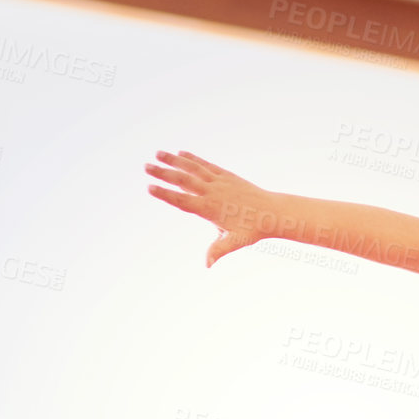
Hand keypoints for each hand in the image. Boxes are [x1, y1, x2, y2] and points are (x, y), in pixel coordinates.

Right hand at [145, 150, 276, 266]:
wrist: (273, 212)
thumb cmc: (253, 229)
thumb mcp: (235, 241)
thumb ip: (218, 250)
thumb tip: (207, 265)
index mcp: (210, 209)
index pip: (182, 201)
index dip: (165, 194)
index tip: (149, 187)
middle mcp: (212, 192)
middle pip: (183, 181)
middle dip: (164, 173)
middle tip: (145, 166)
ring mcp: (219, 181)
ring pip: (193, 168)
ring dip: (174, 160)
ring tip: (157, 153)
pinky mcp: (227, 176)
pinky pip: (206, 165)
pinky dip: (193, 159)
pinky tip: (181, 153)